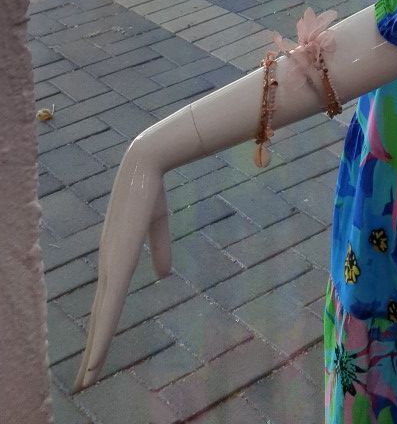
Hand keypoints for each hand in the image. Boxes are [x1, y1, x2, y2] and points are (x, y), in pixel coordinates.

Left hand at [73, 137, 172, 390]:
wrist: (146, 165)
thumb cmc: (151, 192)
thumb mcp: (158, 227)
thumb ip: (159, 251)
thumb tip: (163, 277)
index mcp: (115, 258)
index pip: (105, 303)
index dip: (100, 330)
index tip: (95, 356)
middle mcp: (107, 265)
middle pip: (98, 317)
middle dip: (91, 350)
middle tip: (82, 382)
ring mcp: (111, 263)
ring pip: (101, 318)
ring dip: (94, 350)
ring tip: (87, 379)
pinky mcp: (118, 260)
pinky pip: (111, 303)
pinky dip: (104, 330)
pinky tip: (98, 349)